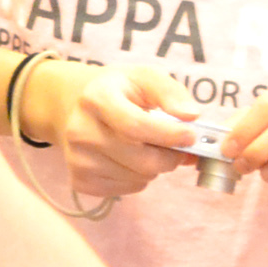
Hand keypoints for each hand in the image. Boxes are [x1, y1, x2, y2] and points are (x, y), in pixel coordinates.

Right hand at [31, 58, 201, 201]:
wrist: (76, 107)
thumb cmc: (118, 91)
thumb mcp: (143, 77)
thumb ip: (170, 92)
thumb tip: (191, 115)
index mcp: (96, 98)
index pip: (137, 126)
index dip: (170, 135)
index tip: (191, 135)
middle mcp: (81, 131)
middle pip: (143, 161)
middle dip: (170, 156)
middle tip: (176, 145)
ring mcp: (78, 160)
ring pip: (140, 178)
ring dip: (156, 166)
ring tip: (148, 146)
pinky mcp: (80, 181)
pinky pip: (129, 189)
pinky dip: (140, 177)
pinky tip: (131, 158)